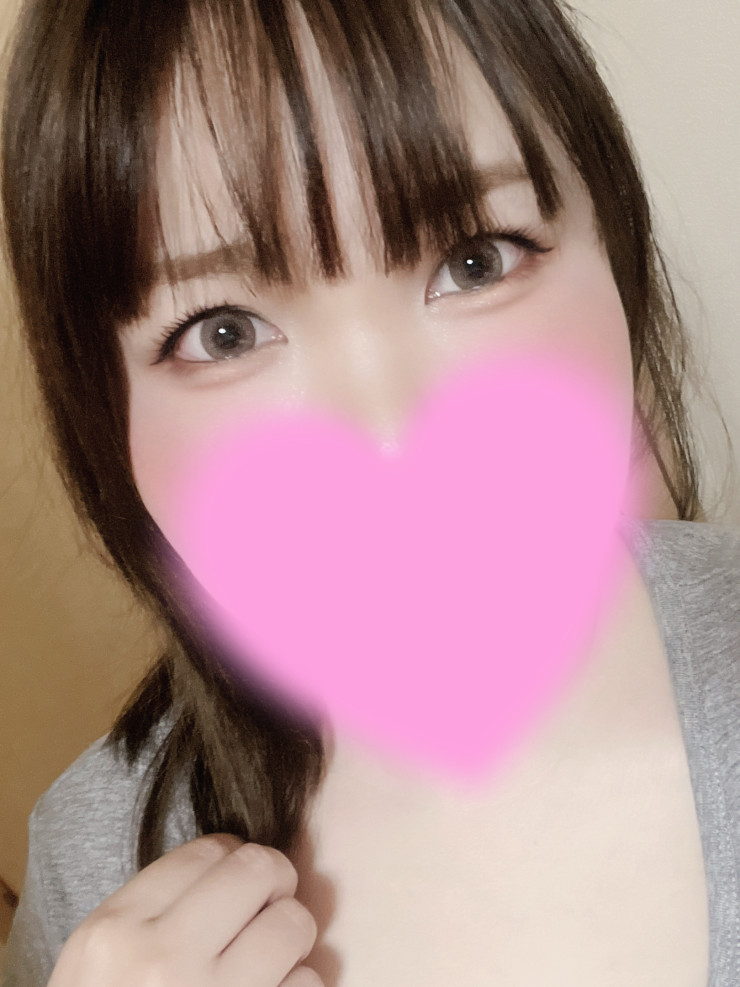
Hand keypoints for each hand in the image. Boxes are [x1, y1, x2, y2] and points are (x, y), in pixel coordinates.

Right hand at [47, 834, 321, 986]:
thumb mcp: (100, 963)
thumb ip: (155, 910)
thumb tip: (237, 864)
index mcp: (116, 931)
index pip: (211, 851)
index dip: (236, 859)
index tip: (239, 881)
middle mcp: (163, 959)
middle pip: (261, 870)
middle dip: (275, 884)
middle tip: (268, 906)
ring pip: (294, 924)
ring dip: (292, 941)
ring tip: (268, 961)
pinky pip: (307, 985)